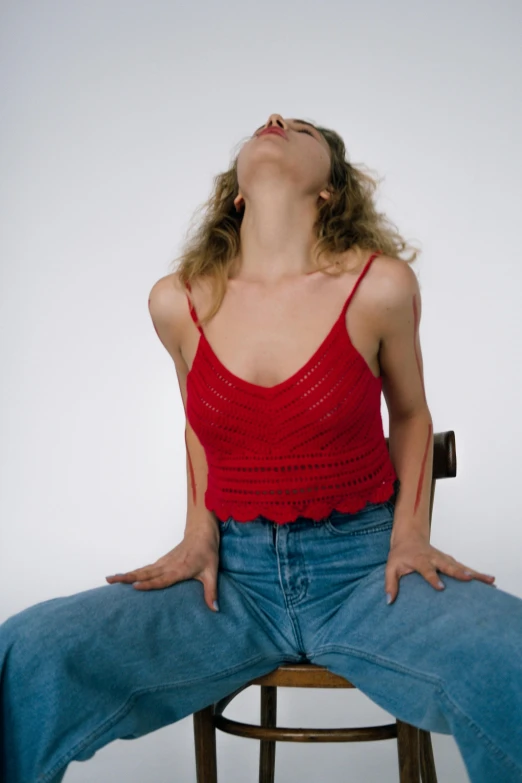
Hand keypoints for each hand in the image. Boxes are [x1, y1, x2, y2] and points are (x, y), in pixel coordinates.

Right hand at [105, 523, 220, 611]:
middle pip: (145, 573)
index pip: (162, 579)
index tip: (134, 587)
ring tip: (110, 579)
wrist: (201, 532)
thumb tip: (215, 610)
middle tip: (110, 580)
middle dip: (127, 577)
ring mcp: (164, 562)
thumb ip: (211, 592)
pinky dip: (135, 572)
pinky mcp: (163, 560)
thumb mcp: (212, 572)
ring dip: (127, 574)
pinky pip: (146, 568)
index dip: (149, 583)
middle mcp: (168, 565)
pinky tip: (126, 577)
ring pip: (143, 569)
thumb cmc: (207, 551)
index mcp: (180, 569)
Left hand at [385, 531, 495, 604]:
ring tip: (490, 580)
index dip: (433, 578)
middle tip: (470, 578)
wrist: (409, 537)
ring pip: (460, 565)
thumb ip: (390, 583)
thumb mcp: (390, 567)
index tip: (441, 588)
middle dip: (459, 572)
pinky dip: (476, 573)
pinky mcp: (450, 560)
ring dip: (475, 572)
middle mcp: (434, 558)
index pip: (427, 569)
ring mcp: (444, 558)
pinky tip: (488, 580)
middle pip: (448, 565)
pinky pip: (464, 567)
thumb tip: (389, 601)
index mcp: (419, 559)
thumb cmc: (400, 555)